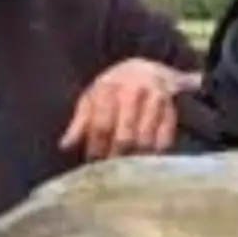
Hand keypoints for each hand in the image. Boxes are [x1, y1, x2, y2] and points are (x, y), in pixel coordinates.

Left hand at [60, 59, 194, 160]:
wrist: (148, 69)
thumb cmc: (114, 88)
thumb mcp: (93, 97)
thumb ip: (80, 121)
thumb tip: (65, 145)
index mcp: (109, 86)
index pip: (101, 125)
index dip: (96, 148)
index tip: (93, 161)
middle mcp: (134, 90)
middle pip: (125, 137)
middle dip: (115, 155)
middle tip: (110, 166)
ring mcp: (156, 99)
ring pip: (145, 141)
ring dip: (134, 157)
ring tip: (126, 164)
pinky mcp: (172, 109)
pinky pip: (164, 140)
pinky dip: (154, 153)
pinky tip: (145, 157)